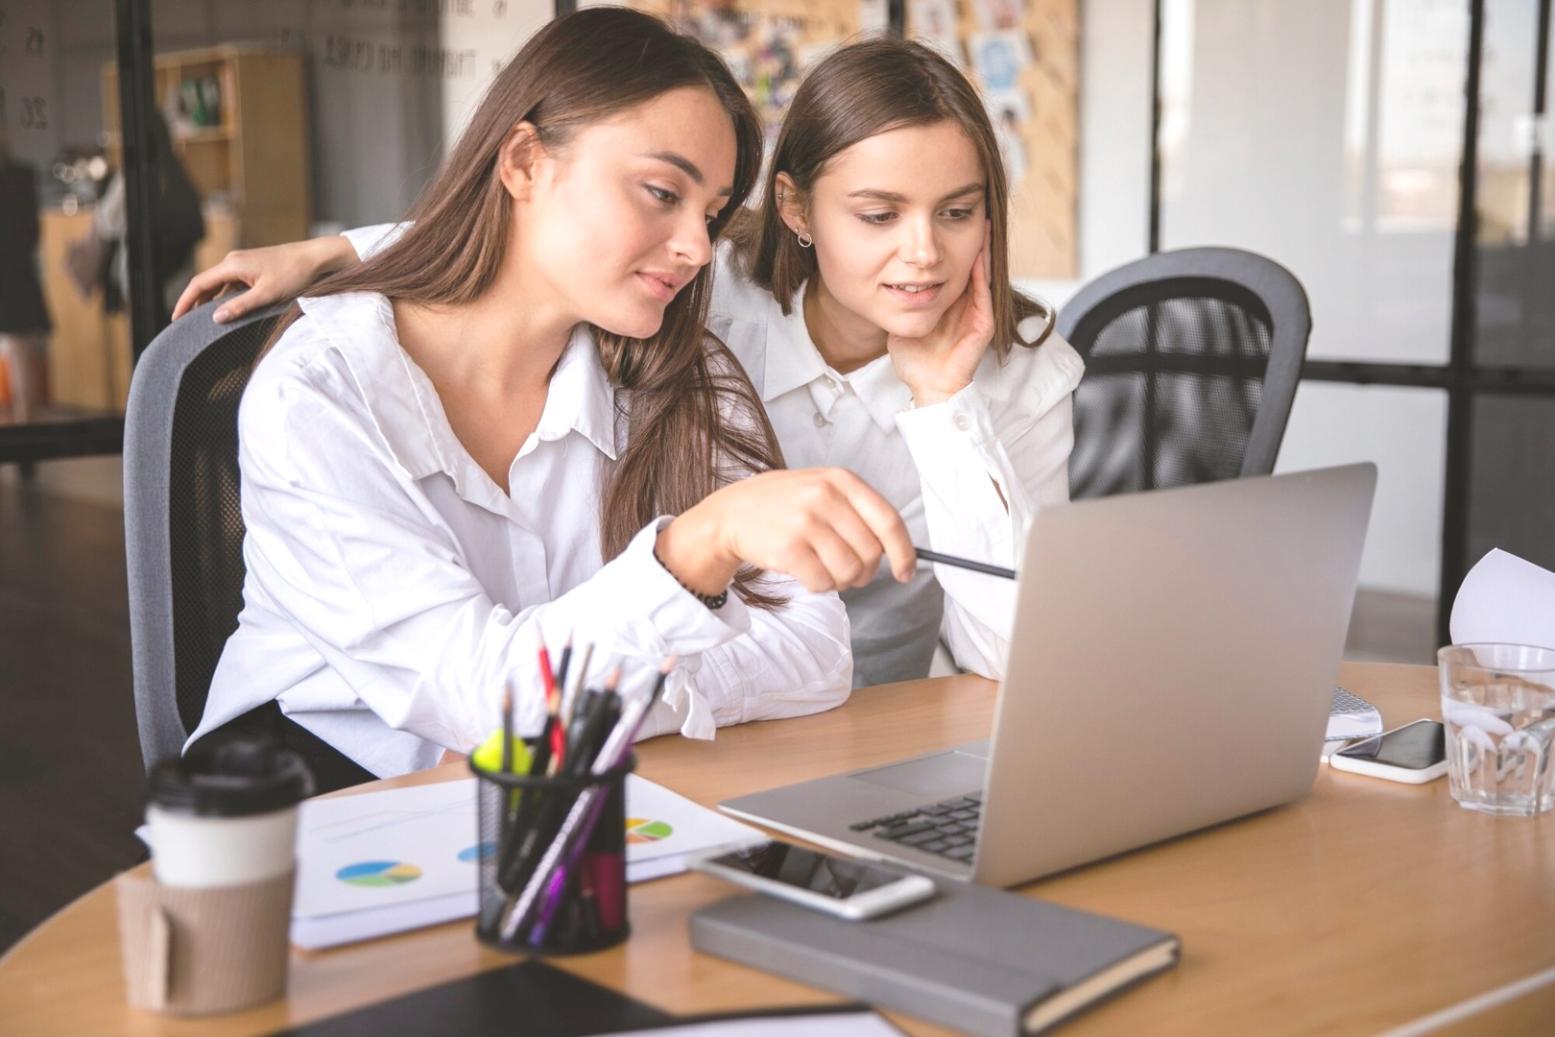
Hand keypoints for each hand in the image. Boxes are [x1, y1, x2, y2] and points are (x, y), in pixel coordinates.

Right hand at [171, 236, 359, 322]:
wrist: (315, 258)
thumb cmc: (294, 274)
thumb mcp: (267, 294)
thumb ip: (240, 306)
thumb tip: (216, 318)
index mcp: (232, 265)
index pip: (199, 283)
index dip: (185, 301)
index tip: (175, 318)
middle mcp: (233, 261)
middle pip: (206, 283)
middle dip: (193, 302)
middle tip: (184, 323)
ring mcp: (243, 264)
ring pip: (219, 284)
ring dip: (209, 300)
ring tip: (202, 320)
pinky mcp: (253, 268)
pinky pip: (231, 284)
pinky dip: (224, 297)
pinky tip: (227, 310)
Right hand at [657, 468, 914, 595]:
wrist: (730, 514)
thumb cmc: (784, 506)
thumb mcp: (822, 489)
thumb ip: (859, 512)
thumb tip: (897, 551)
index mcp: (841, 480)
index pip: (888, 520)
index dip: (904, 552)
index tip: (906, 572)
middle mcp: (825, 496)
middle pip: (871, 552)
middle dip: (864, 571)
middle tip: (848, 571)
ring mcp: (805, 521)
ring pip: (849, 571)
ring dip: (841, 581)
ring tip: (823, 569)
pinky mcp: (788, 548)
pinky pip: (822, 582)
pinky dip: (819, 586)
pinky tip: (805, 572)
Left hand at [886, 221, 994, 405]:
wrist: (928, 387)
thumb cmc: (914, 360)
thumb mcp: (901, 320)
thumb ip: (895, 300)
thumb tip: (874, 279)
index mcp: (946, 302)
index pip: (950, 267)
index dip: (948, 246)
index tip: (942, 220)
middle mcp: (964, 304)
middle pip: (968, 264)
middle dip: (969, 239)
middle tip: (971, 210)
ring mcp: (975, 313)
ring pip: (981, 274)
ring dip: (982, 250)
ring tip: (983, 222)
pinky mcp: (983, 324)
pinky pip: (984, 294)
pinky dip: (982, 273)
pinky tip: (978, 254)